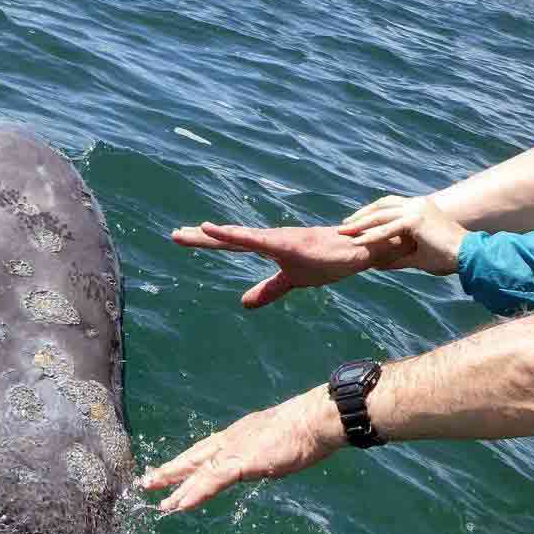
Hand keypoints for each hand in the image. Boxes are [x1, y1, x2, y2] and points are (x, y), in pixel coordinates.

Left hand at [139, 387, 343, 511]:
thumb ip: (261, 453)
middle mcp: (229, 442)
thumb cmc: (303, 429)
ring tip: (158, 500)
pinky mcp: (242, 462)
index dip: (184, 462)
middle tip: (146, 482)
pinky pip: (213, 480)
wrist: (313, 420)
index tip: (168, 469)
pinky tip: (181, 504)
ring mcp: (233, 451)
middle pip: (192, 459)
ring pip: (197, 471)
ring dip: (176, 487)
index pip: (203, 450)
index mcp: (236, 437)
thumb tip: (259, 462)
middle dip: (169, 472)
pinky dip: (196, 492)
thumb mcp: (274, 442)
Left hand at [171, 223, 414, 307]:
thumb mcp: (291, 281)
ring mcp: (278, 239)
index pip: (231, 244)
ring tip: (192, 230)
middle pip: (228, 239)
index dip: (206, 242)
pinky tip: (217, 229)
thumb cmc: (328, 260)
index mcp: (268, 246)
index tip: (182, 237)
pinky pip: (257, 240)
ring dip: (215, 235)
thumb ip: (267, 290)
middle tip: (174, 235)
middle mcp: (269, 239)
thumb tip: (243, 303)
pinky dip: (235, 235)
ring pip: (240, 236)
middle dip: (200, 237)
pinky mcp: (289, 244)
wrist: (359, 252)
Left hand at [338, 196, 467, 275]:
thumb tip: (376, 264)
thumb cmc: (447, 257)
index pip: (388, 205)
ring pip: (380, 215)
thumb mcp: (415, 256)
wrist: (468, 257)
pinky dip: (371, 235)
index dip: (370, 213)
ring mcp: (417, 209)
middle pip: (380, 206)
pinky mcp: (416, 220)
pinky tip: (357, 242)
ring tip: (343, 232)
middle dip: (360, 216)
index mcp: (419, 207)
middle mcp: (417, 204)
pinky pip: (387, 228)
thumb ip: (395, 257)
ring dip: (360, 224)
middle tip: (343, 226)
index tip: (354, 223)